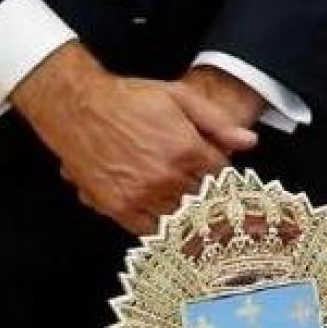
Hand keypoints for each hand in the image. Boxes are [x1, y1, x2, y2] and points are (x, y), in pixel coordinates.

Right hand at [12, 42, 257, 234]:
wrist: (76, 107)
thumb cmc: (129, 99)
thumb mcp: (180, 97)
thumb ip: (217, 122)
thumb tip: (249, 141)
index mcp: (187, 150)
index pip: (222, 177)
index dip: (225, 176)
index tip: (222, 176)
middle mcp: (166, 177)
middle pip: (204, 200)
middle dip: (209, 197)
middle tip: (209, 196)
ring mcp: (141, 195)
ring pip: (180, 218)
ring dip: (187, 215)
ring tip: (189, 209)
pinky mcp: (118, 206)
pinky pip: (149, 229)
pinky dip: (161, 228)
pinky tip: (166, 220)